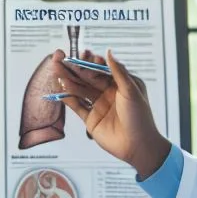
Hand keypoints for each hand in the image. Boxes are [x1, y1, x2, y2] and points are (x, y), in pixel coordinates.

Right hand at [50, 48, 170, 177]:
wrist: (138, 145)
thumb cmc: (140, 117)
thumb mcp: (131, 90)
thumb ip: (118, 71)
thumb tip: (108, 52)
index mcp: (119, 85)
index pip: (101, 69)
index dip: (90, 62)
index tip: (80, 54)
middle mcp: (108, 94)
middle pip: (87, 78)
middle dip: (74, 69)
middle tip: (61, 58)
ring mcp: (99, 106)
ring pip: (80, 90)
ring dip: (68, 81)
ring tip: (56, 70)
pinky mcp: (91, 119)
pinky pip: (77, 106)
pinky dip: (68, 98)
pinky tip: (60, 89)